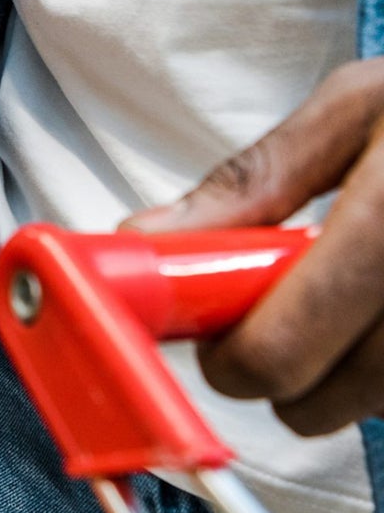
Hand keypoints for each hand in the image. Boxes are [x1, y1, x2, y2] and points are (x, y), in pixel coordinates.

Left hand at [123, 57, 383, 434]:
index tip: (215, 337)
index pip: (286, 343)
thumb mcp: (360, 110)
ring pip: (378, 401)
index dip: (235, 356)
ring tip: (350, 299)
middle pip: (330, 395)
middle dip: (282, 374)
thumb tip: (151, 238)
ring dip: (344, 375)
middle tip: (271, 320)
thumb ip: (255, 182)